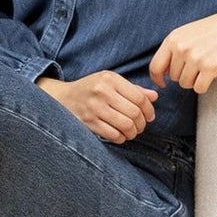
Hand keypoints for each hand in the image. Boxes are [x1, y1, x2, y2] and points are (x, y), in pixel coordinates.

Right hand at [37, 69, 156, 142]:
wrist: (62, 98)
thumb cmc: (91, 89)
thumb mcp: (110, 82)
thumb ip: (133, 89)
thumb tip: (155, 96)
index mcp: (110, 79)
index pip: (139, 97)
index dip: (149, 110)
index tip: (149, 116)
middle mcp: (102, 91)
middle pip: (134, 113)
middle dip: (142, 123)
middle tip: (141, 126)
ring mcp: (94, 108)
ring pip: (126, 125)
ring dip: (133, 132)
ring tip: (132, 132)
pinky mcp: (89, 122)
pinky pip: (113, 135)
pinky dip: (121, 138)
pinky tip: (120, 135)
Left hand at [150, 1, 216, 95]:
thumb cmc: (214, 29)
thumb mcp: (188, 33)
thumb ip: (174, 49)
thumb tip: (162, 73)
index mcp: (173, 39)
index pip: (155, 66)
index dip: (158, 78)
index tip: (164, 83)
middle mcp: (182, 48)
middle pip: (174, 78)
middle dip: (184, 75)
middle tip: (199, 65)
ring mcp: (196, 58)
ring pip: (186, 84)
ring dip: (195, 80)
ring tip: (206, 67)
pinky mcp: (210, 68)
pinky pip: (199, 88)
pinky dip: (205, 85)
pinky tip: (212, 74)